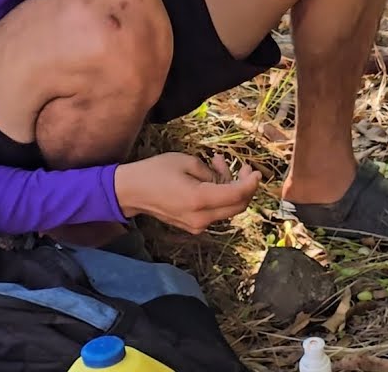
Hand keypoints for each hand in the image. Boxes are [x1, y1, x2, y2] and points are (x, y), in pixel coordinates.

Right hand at [115, 152, 260, 233]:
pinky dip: (219, 195)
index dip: (251, 183)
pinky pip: (215, 211)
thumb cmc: (155, 172)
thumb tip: (227, 179)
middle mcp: (201, 218)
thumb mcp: (186, 162)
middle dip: (245, 186)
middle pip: (237, 206)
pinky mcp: (192, 226)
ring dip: (229, 187)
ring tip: (217, 163)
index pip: (237, 195)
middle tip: (244, 167)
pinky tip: (211, 177)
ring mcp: (196, 225)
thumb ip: (212, 172)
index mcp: (199, 200)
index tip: (257, 171)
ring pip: (227, 208)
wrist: (131, 192)